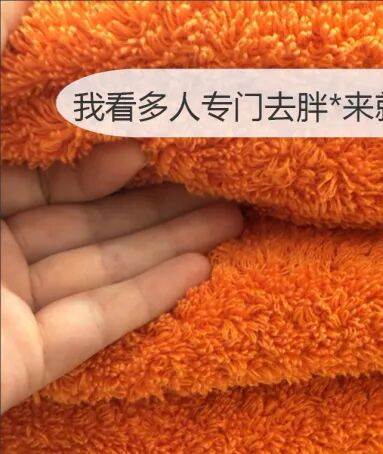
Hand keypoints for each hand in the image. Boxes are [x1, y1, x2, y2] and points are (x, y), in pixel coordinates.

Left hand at [0, 143, 242, 412]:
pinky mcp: (22, 364)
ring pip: (100, 270)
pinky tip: (200, 271)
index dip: (101, 167)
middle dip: (159, 208)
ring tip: (234, 225)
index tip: (154, 148)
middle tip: (226, 189)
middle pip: (86, 226)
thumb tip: (22, 4)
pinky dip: (150, 298)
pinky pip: (96, 324)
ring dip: (170, 247)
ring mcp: (3, 313)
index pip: (42, 184)